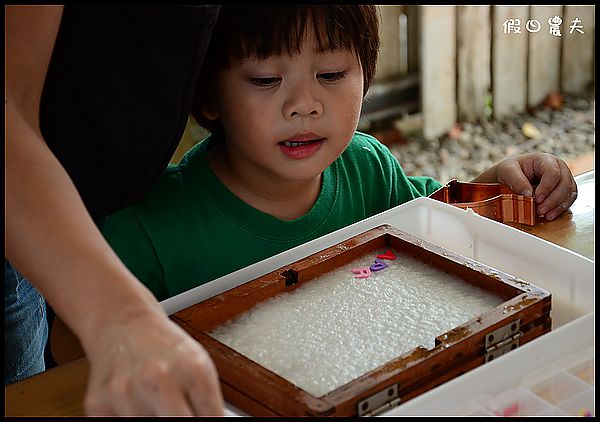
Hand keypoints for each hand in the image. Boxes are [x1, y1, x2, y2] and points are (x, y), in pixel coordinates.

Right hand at [83, 308, 223, 415]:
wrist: (123, 322)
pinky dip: (130, 418)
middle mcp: (160, 380)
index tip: (202, 421)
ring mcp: (127, 394)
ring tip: (155, 404)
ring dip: (153, 420)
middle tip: (178, 413)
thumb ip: (207, 402)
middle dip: (180, 421)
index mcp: (194, 370)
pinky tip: (134, 405)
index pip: (210, 420)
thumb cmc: (164, 345)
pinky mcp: (98, 404)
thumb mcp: (198, 365)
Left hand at [492, 152, 577, 220]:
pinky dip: (560, 209)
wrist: (509, 178)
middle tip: (540, 210)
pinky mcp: (564, 191)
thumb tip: (528, 194)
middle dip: (553, 200)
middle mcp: (558, 168)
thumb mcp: (506, 171)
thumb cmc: (509, 171)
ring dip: (558, 206)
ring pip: (570, 193)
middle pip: (565, 183)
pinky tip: (549, 215)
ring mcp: (563, 179)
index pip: (553, 172)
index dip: (547, 187)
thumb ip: (517, 181)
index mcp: (545, 160)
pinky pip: (569, 200)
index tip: (536, 199)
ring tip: (545, 215)